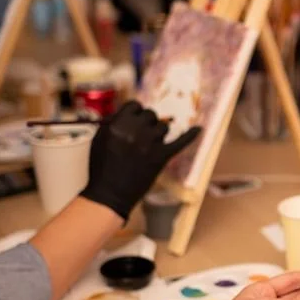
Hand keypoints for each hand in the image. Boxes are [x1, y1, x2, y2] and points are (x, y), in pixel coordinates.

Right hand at [79, 101, 199, 219]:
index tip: (134, 120)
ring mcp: (150, 144)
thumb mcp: (100, 139)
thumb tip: (128, 114)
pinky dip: (191, 135)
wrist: (110, 195)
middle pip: (150, 114)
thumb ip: (113, 123)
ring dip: (157, 133)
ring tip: (148, 145)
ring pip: (163, 127)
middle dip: (146, 123)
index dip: (135, 112)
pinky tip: (199, 129)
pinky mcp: (162, 157)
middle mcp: (135, 131)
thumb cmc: (101, 167)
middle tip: (140, 136)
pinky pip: (180, 142)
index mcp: (118, 124)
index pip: (134, 105)